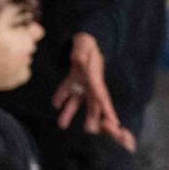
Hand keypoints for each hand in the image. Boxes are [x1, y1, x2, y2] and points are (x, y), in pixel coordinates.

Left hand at [52, 32, 134, 148]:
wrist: (87, 37)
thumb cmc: (88, 42)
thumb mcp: (86, 45)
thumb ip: (81, 53)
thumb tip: (77, 59)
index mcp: (95, 77)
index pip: (101, 97)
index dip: (107, 110)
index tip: (113, 123)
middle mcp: (90, 83)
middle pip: (91, 104)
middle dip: (92, 118)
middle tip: (90, 131)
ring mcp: (82, 82)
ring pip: (77, 100)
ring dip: (70, 112)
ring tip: (61, 125)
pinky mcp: (73, 78)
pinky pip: (67, 90)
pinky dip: (61, 97)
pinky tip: (55, 104)